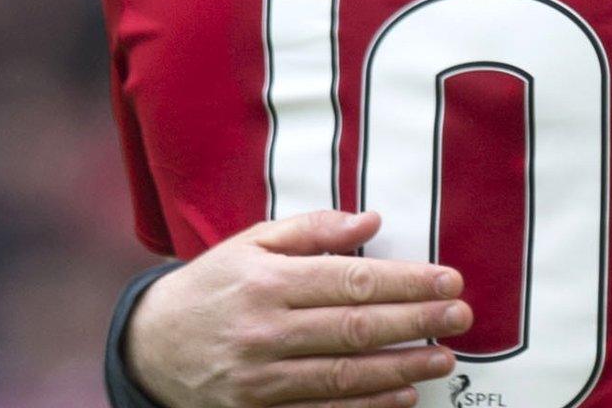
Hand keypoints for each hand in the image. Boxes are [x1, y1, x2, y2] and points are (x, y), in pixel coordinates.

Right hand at [126, 210, 470, 407]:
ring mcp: (259, 378)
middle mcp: (263, 330)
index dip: (406, 282)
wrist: (151, 345)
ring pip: (343, 374)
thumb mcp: (252, 243)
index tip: (448, 279)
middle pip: (354, 328)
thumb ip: (313, 229)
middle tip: (460, 315)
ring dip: (401, 367)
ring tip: (444, 356)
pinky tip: (403, 395)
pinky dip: (366, 407)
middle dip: (416, 322)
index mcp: (267, 281)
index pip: (351, 281)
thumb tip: (371, 221)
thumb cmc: (213, 286)